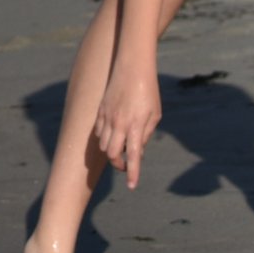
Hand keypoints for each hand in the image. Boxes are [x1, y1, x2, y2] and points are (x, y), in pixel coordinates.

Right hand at [94, 63, 161, 187]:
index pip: (133, 156)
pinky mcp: (100, 110)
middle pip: (111, 154)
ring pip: (103, 145)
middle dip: (118, 163)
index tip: (131, 186)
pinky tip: (113, 134)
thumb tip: (137, 150)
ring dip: (111, 151)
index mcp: (136, 126)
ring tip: (122, 147)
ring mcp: (107, 117)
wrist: (132, 66)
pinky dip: (104, 138)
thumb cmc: (148, 91)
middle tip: (126, 163)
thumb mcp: (155, 114)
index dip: (132, 173)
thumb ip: (146, 134)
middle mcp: (119, 123)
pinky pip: (98, 132)